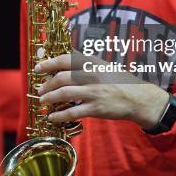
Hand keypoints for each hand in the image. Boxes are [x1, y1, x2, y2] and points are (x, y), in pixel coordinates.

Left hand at [35, 51, 169, 128]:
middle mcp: (91, 75)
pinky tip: (52, 117)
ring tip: (43, 101)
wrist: (137, 97)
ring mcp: (94, 92)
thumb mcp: (103, 65)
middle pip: (62, 77)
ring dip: (49, 98)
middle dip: (47, 84)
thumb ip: (85, 63)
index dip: (49, 63)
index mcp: (92, 63)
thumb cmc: (119, 81)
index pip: (66, 59)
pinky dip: (59, 115)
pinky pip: (72, 112)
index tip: (38, 68)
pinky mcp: (96, 108)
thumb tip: (65, 58)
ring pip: (64, 94)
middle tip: (40, 89)